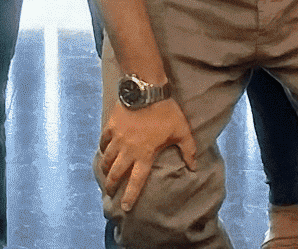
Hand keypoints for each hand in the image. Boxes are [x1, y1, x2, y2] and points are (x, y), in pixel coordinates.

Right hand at [95, 98, 194, 212]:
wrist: (146, 90)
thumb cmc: (166, 112)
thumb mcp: (182, 132)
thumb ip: (188, 151)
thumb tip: (194, 167)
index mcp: (145, 156)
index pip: (136, 181)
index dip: (130, 196)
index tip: (125, 207)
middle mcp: (128, 151)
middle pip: (116, 174)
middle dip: (112, 186)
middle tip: (110, 193)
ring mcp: (118, 138)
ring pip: (107, 159)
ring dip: (106, 169)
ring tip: (105, 175)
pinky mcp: (111, 126)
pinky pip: (103, 141)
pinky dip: (102, 148)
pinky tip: (103, 151)